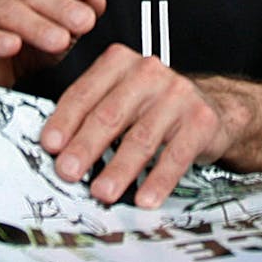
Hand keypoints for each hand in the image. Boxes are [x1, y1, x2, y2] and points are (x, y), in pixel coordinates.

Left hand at [40, 43, 234, 207]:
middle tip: (67, 172)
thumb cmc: (151, 105)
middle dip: (85, 147)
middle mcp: (148, 73)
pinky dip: (158, 181)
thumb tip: (55, 148)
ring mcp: (177, 95)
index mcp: (119, 63)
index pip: (84, 93)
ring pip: (140, 138)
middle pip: (109, 115)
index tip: (49, 145)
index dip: (64, 121)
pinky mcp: (201, 120)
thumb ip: (89, 113)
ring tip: (101, 193)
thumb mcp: (118, 96)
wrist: (211, 105)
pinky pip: (175, 156)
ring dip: (118, 170)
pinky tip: (145, 198)